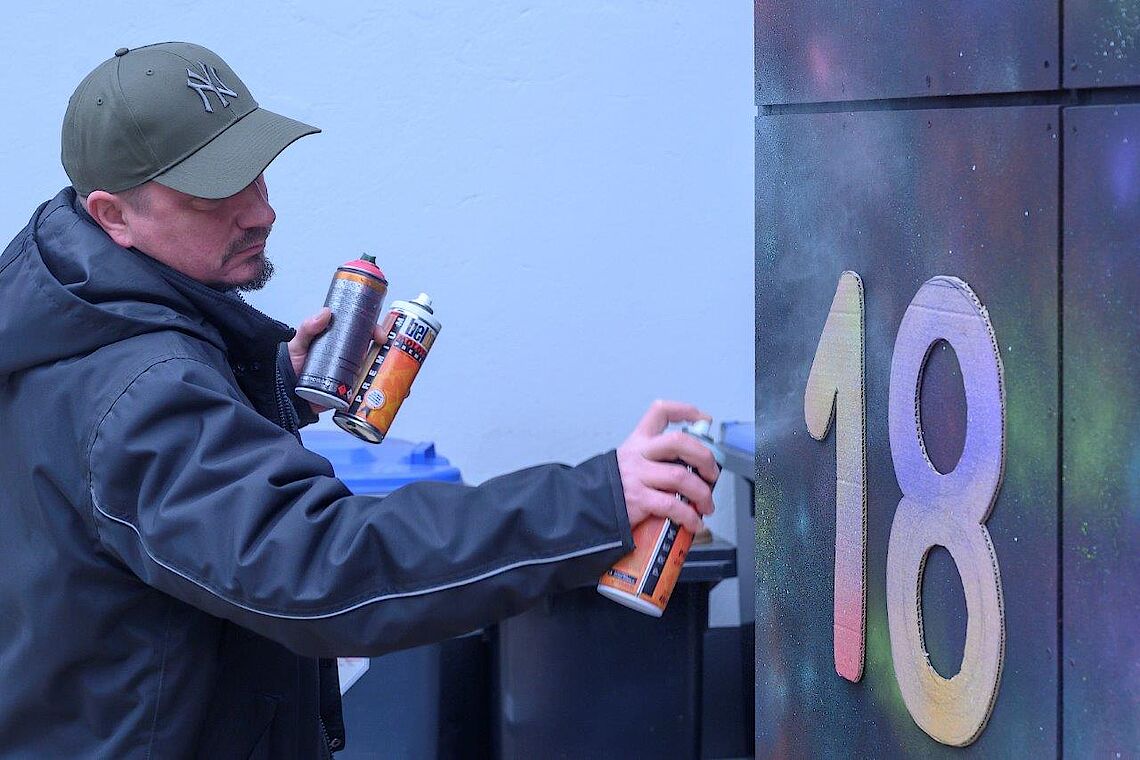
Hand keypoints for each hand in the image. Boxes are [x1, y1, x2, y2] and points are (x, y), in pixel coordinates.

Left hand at [288, 309, 388, 413]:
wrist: (285, 395)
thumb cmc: (291, 366)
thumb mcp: (299, 342)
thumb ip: (308, 327)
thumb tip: (326, 312)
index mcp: (341, 343)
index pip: (365, 333)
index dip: (377, 332)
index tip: (381, 336)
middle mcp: (350, 358)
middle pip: (377, 352)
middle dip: (392, 353)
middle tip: (396, 357)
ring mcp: (353, 376)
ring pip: (379, 371)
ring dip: (393, 374)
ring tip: (401, 377)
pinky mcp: (352, 393)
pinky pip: (372, 392)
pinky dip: (386, 392)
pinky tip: (397, 394)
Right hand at [615, 400, 718, 534]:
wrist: (583, 506)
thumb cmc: (611, 487)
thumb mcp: (629, 462)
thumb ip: (655, 461)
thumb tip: (690, 471)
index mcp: (637, 442)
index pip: (660, 412)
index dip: (685, 411)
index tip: (703, 418)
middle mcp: (638, 454)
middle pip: (679, 442)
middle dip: (704, 457)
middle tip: (711, 473)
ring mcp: (638, 476)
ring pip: (681, 476)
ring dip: (702, 493)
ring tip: (706, 504)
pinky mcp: (638, 499)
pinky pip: (672, 506)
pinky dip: (689, 516)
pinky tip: (693, 522)